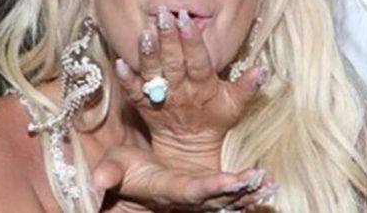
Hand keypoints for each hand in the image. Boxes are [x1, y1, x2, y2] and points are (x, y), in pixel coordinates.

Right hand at [93, 145, 275, 211]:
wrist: (129, 184)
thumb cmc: (123, 168)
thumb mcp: (113, 166)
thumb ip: (108, 173)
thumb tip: (97, 181)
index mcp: (164, 188)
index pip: (191, 190)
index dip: (211, 187)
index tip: (232, 181)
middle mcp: (183, 197)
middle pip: (215, 198)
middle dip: (238, 191)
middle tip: (261, 180)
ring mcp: (195, 199)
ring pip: (226, 200)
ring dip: (248, 193)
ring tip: (269, 184)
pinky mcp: (204, 196)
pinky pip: (229, 198)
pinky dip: (248, 194)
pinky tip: (267, 187)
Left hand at [115, 6, 269, 168]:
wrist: (190, 146)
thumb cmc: (216, 118)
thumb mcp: (236, 104)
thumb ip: (248, 86)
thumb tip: (265, 69)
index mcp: (204, 87)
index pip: (198, 61)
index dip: (192, 42)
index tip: (187, 20)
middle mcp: (181, 91)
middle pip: (174, 63)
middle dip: (168, 38)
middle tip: (162, 14)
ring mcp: (161, 98)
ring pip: (153, 73)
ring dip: (148, 53)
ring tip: (143, 32)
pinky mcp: (144, 105)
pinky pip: (133, 92)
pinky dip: (125, 78)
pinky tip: (118, 62)